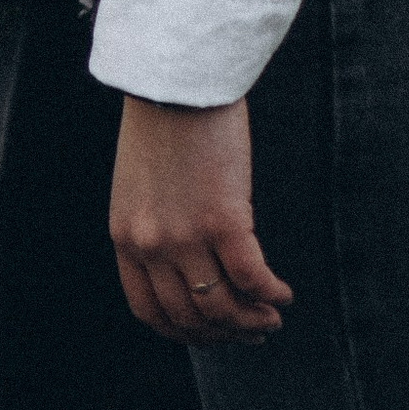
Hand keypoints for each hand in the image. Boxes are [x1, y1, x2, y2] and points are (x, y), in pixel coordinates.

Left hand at [109, 95, 291, 344]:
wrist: (178, 76)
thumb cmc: (163, 118)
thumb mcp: (139, 183)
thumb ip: (154, 225)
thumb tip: (187, 266)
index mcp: (125, 236)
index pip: (149, 311)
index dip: (183, 332)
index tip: (209, 334)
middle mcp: (151, 245)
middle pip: (189, 317)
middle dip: (224, 333)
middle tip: (251, 331)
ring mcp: (186, 236)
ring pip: (222, 307)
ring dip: (251, 320)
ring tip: (271, 316)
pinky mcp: (224, 220)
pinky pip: (251, 277)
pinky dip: (271, 292)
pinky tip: (283, 293)